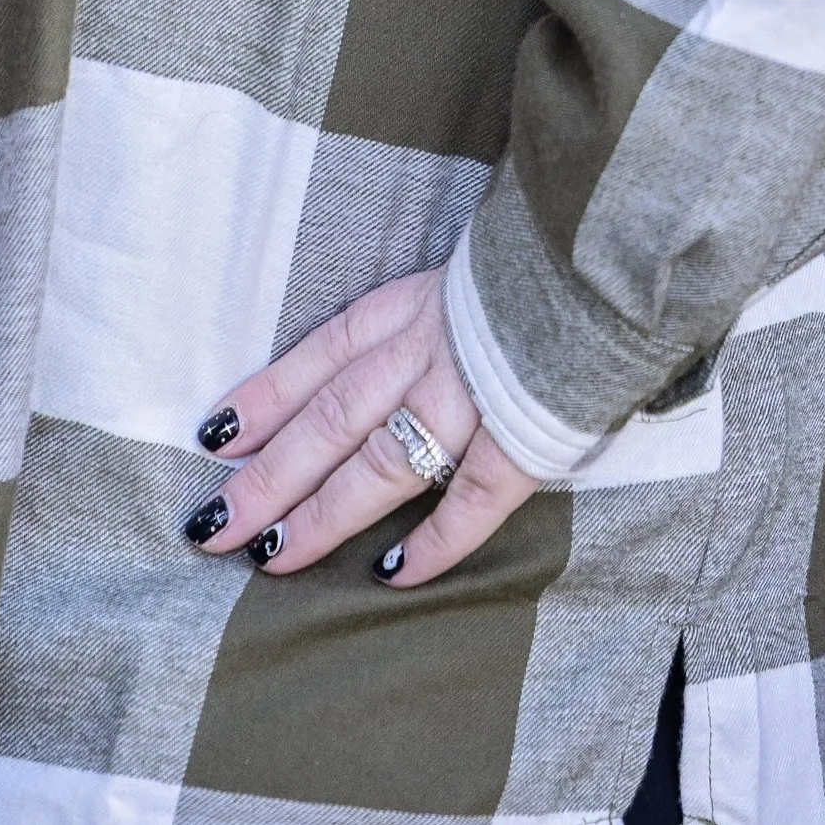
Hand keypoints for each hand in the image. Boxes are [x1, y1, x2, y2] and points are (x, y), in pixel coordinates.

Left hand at [182, 267, 536, 588]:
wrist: (613, 249)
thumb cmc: (536, 265)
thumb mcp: (454, 274)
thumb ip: (413, 320)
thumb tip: (368, 372)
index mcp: (405, 308)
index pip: (318, 358)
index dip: (264, 399)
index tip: (212, 437)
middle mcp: (423, 352)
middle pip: (329, 420)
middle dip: (267, 478)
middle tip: (211, 526)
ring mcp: (472, 396)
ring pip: (380, 462)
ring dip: (322, 514)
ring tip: (272, 558)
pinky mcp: (524, 436)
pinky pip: (472, 498)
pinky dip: (433, 540)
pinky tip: (393, 575)